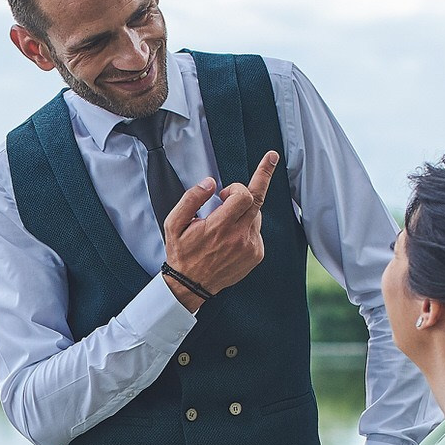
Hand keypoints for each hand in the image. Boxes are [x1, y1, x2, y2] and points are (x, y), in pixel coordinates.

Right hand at [160, 150, 278, 311]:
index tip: (227, 189)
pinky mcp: (256, 254)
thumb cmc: (182, 253)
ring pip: (257, 215)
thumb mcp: (174, 224)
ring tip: (226, 220)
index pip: (245, 195)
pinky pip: (257, 231)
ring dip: (245, 210)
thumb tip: (210, 183)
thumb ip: (191, 199)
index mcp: (219, 227)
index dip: (237, 186)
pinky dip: (247, 226)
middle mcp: (239, 236)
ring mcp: (250, 247)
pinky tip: (231, 236)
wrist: (191, 285)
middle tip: (271, 158)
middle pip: (259, 199)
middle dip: (262, 178)